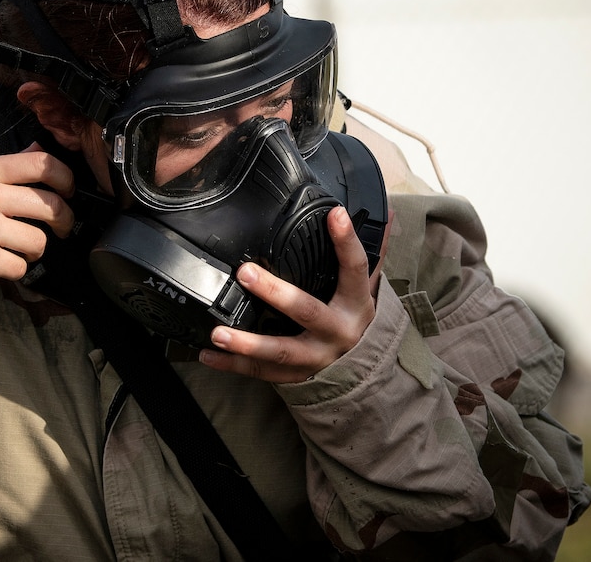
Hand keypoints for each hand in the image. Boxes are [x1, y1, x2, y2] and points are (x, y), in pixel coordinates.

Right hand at [0, 144, 75, 297]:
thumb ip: (3, 167)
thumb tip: (39, 150)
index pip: (41, 163)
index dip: (66, 178)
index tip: (68, 191)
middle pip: (51, 205)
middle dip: (64, 220)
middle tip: (60, 227)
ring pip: (39, 240)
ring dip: (35, 249)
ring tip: (19, 248)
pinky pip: (21, 266)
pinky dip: (15, 269)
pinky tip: (0, 263)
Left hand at [199, 206, 392, 383]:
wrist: (363, 377)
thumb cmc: (355, 320)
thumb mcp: (366, 289)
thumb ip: (370, 252)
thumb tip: (383, 213)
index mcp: (356, 304)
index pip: (355, 269)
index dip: (346, 242)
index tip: (334, 214)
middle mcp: (337, 332)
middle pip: (307, 311)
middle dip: (275, 293)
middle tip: (245, 273)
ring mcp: (315, 357)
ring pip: (281, 351)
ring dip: (248, 343)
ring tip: (219, 332)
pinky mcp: (295, 376)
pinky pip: (262, 372)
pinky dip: (233, 366)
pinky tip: (207, 355)